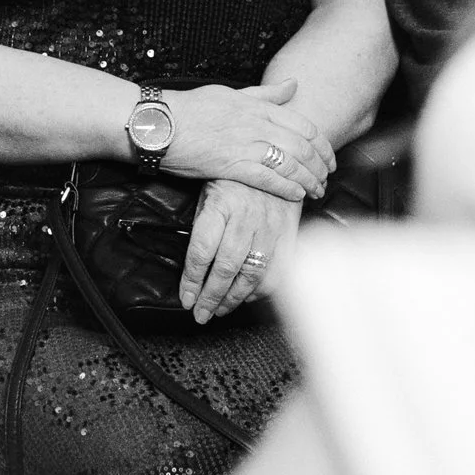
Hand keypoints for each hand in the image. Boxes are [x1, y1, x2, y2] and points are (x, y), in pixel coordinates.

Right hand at [160, 80, 333, 198]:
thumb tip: (294, 84)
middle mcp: (256, 124)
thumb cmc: (191, 108)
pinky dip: (287, 188)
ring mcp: (245, 145)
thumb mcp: (231, 93)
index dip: (322, 144)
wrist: (159, 124)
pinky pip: (268, 179)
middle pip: (302, 146)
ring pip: (290, 164)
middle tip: (327, 178)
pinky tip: (297, 195)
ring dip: (309, 180)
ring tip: (317, 191)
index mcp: (257, 106)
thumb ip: (265, 93)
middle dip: (321, 166)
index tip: (328, 157)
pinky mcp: (231, 166)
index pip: (303, 125)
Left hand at [177, 178, 299, 322]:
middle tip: (201, 314)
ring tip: (219, 310)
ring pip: (252, 274)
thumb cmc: (234, 178)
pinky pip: (277, 271)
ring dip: (234, 298)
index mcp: (221, 204)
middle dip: (211, 297)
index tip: (186, 298)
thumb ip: (202, 225)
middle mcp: (246, 217)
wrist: (275, 160)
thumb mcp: (209, 191)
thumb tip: (191, 267)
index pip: (202, 250)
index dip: (192, 280)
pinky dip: (261, 290)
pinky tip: (247, 296)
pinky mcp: (288, 234)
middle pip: (227, 268)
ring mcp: (270, 227)